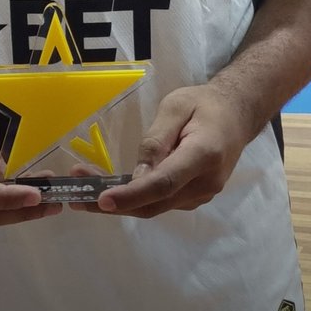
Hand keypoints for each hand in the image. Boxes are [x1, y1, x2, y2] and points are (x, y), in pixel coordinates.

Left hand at [82, 84, 246, 218]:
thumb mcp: (176, 106)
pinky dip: (135, 197)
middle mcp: (204, 184)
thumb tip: (136, 175)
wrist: (237, 114)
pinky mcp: (193, 198)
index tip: (102, 200)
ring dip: (120, 200)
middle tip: (74, 194)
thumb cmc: (203, 104)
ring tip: (84, 184)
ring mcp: (201, 195)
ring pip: (155, 207)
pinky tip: (112, 186)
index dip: (131, 195)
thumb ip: (156, 140)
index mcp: (203, 155)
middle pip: (154, 203)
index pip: (164, 183)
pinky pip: (161, 202)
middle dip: (113, 203)